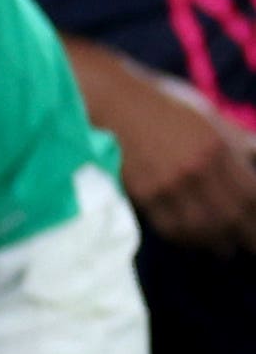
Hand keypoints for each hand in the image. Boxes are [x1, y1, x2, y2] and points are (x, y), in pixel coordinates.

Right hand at [102, 61, 255, 253]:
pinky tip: (194, 241)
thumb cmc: (162, 104)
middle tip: (250, 246)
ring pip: (202, 227)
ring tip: (224, 249)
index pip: (251, 195)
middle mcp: (196, 170)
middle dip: (245, 236)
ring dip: (216, 242)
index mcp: (217, 148)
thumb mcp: (208, 115)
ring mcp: (167, 185)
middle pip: (230, 215)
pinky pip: (171, 227)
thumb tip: (255, 155)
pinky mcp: (143, 195)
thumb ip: (236, 140)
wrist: (112, 104)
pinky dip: (187, 239)